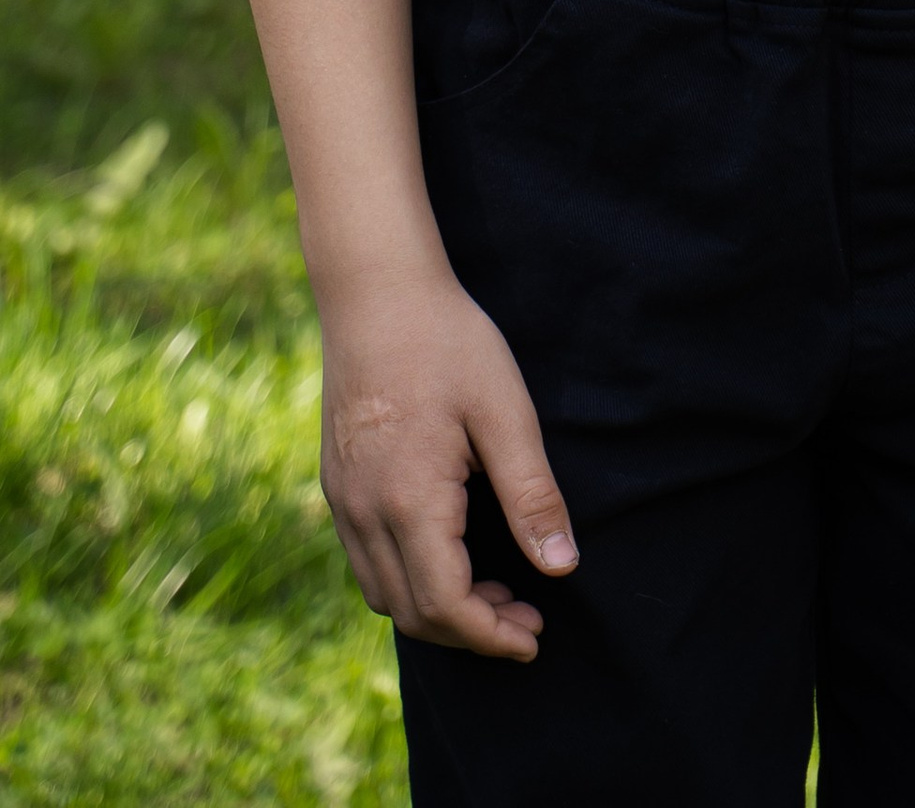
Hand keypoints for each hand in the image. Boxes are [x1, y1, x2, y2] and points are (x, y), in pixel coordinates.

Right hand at [320, 266, 577, 657]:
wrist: (376, 292)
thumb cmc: (448, 342)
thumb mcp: (505, 411)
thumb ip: (531, 494)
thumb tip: (561, 567)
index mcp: (410, 500)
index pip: (446, 604)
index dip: (491, 635)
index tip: (534, 638)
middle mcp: (365, 513)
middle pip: (413, 612)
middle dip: (472, 630)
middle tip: (528, 617)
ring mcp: (343, 501)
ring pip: (384, 594)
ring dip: (439, 610)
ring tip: (496, 591)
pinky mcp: (337, 485)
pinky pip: (367, 562)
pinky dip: (409, 580)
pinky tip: (450, 554)